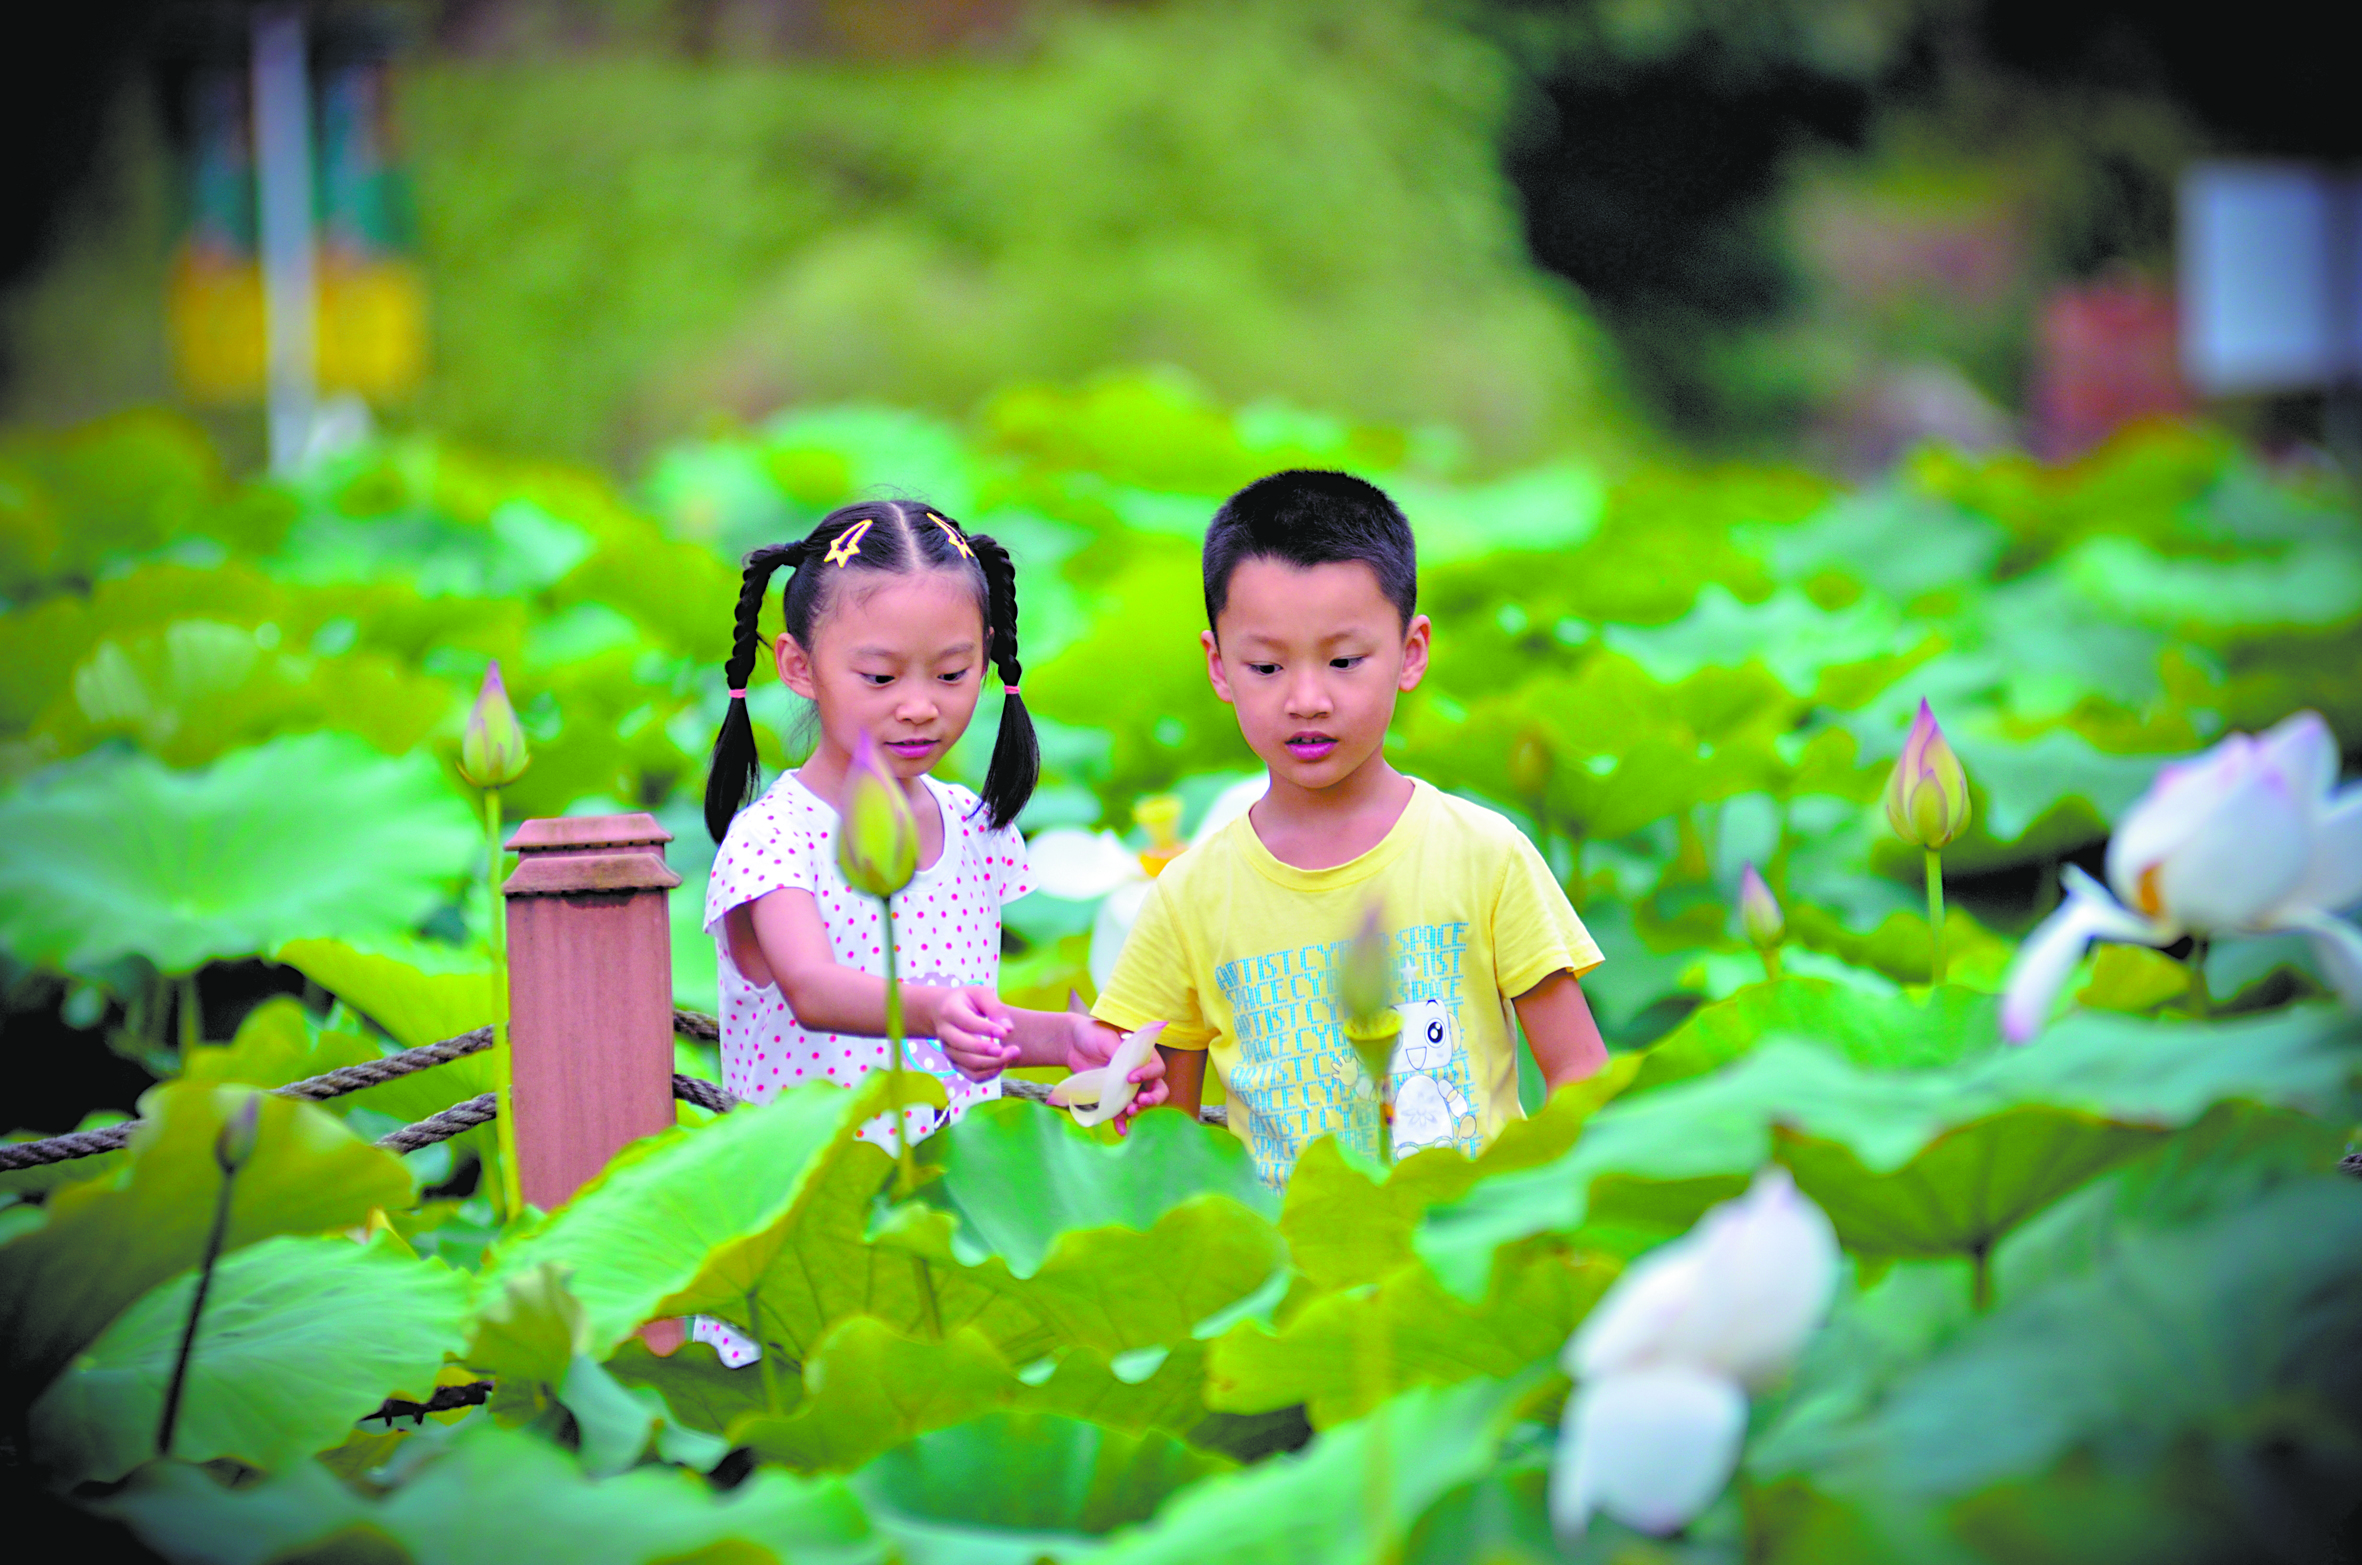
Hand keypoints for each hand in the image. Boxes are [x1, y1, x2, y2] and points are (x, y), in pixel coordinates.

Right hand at [935, 986, 1017, 1080]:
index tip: (1006, 1032)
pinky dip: (990, 1074)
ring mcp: (949, 1050)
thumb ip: (995, 1008)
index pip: (967, 1022)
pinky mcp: (956, 1063)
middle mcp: (945, 1033)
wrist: (942, 1011)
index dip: (986, 1029)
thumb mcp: (980, 994)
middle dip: (988, 1050)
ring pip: (969, 1064)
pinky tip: (1003, 1064)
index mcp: (950, 1011)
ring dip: (993, 1064)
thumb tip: (1008, 1029)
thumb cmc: (967, 1000)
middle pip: (963, 1046)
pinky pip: (972, 1075)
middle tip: (1014, 1049)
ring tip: (1012, 1055)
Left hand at [1067, 1012, 1169, 1136]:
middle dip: (1153, 1098)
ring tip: (1130, 1113)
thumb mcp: (1107, 1038)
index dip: (1148, 1074)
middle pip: (1157, 1090)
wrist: (1072, 1043)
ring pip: (1141, 1104)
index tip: (1131, 1077)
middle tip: (1141, 1102)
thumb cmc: (1094, 1033)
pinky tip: (1121, 1130)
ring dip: (1138, 1111)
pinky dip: (1121, 1121)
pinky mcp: (1113, 1097)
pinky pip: (1121, 1112)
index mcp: (1144, 1055)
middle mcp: (1140, 1072)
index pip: (1156, 1069)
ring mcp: (1127, 1087)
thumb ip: (1119, 1053)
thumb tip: (1128, 1070)